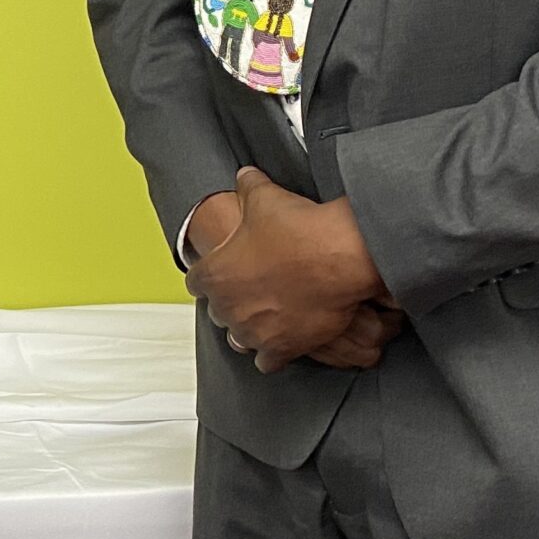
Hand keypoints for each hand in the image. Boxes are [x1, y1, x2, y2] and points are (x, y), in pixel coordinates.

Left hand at [189, 167, 390, 372]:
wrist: (341, 257)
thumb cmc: (300, 231)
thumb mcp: (265, 198)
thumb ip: (247, 186)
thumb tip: (244, 175)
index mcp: (214, 274)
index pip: (196, 281)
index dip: (211, 273)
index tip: (223, 271)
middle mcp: (228, 307)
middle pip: (219, 311)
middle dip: (233, 301)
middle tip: (253, 290)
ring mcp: (254, 332)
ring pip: (240, 338)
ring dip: (250, 328)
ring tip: (266, 317)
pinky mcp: (282, 349)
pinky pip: (266, 363)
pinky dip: (273, 355)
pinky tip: (282, 343)